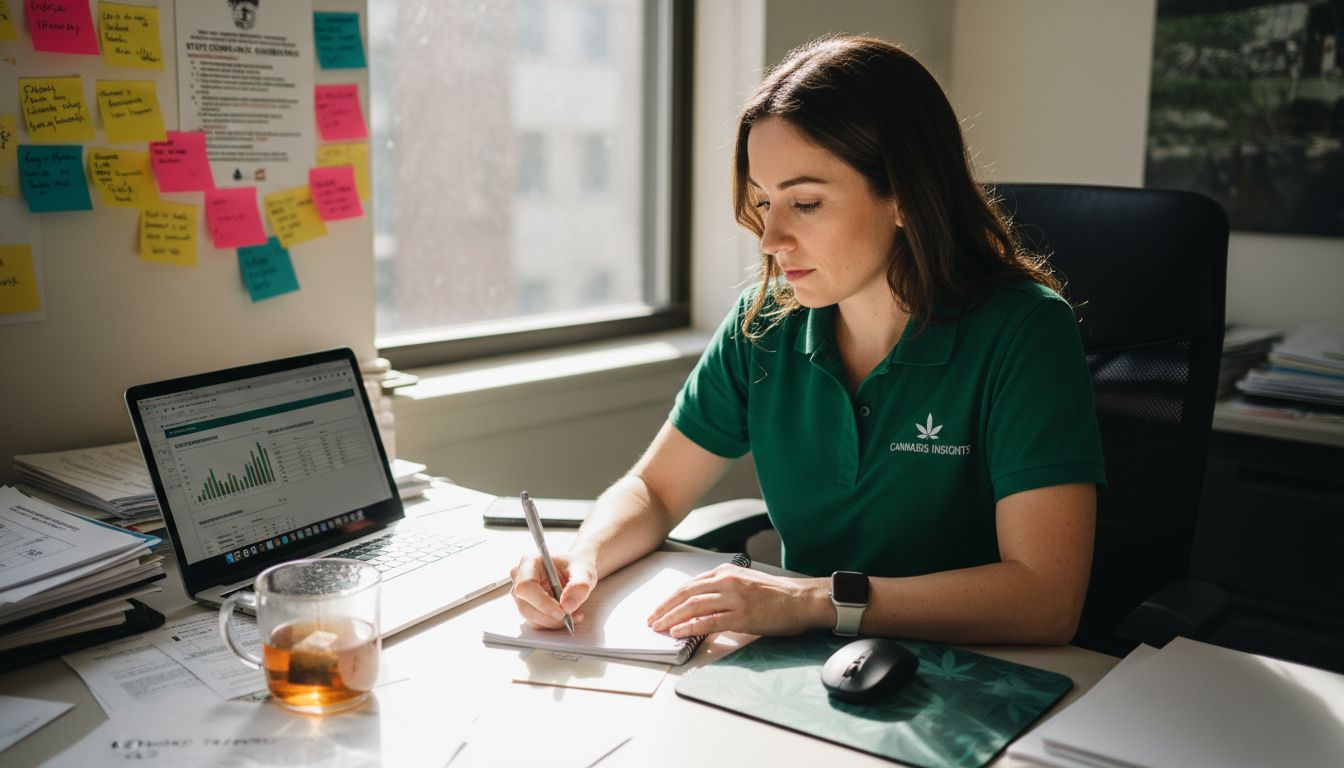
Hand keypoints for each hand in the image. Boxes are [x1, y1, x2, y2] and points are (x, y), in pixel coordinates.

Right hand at [509, 552, 596, 629]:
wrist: (577, 571)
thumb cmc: (577, 566)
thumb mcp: (585, 572)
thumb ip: (580, 586)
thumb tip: (567, 605)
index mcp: (530, 562)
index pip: (526, 586)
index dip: (541, 602)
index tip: (561, 612)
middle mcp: (521, 578)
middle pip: (526, 606)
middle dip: (551, 616)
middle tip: (571, 614)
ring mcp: (522, 594)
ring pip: (531, 617)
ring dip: (554, 621)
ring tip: (573, 612)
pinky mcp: (528, 606)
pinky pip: (537, 622)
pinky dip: (553, 622)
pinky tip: (567, 614)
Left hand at [646, 564, 823, 637]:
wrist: (802, 600)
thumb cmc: (776, 595)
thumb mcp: (745, 583)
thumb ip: (723, 590)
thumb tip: (702, 606)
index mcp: (726, 572)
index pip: (690, 584)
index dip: (671, 598)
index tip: (659, 609)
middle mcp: (727, 581)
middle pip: (686, 593)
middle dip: (665, 607)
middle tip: (651, 620)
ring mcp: (734, 598)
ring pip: (693, 606)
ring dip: (672, 617)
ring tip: (659, 627)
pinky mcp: (742, 615)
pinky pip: (709, 621)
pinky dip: (690, 626)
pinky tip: (678, 631)